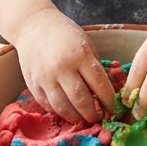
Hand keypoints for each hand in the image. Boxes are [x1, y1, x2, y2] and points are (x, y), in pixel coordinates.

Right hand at [12, 7, 116, 121]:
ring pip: (63, 107)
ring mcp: (45, 77)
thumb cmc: (65, 35)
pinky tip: (66, 111)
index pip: (99, 85)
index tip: (114, 110)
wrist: (33, 26)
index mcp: (80, 55)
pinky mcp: (33, 84)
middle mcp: (62, 67)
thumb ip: (95, 68)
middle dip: (92, 114)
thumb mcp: (86, 44)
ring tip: (82, 119)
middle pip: (81, 101)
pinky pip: (47, 105)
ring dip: (75, 118)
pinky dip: (58, 111)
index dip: (109, 102)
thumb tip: (104, 94)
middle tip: (98, 119)